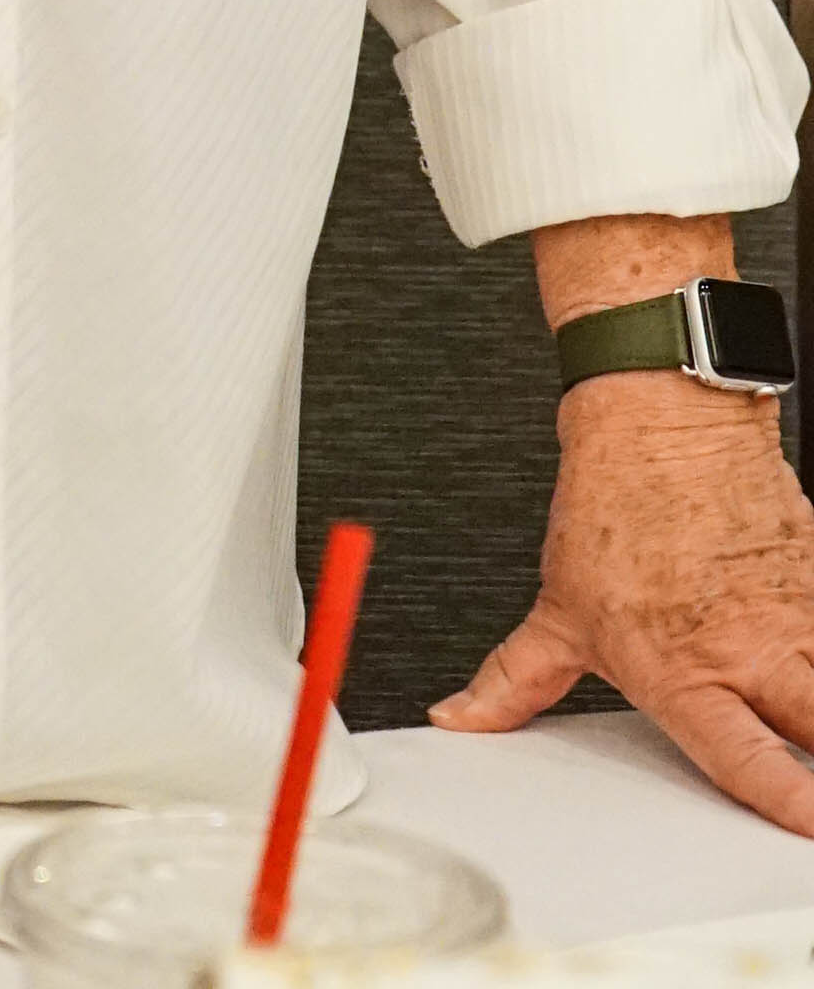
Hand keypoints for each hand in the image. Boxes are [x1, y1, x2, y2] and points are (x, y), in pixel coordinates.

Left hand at [434, 373, 813, 832]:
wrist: (658, 418)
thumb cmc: (613, 505)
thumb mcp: (559, 608)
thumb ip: (515, 681)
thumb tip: (463, 717)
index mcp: (683, 674)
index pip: (747, 760)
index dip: (788, 804)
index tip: (808, 824)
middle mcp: (747, 651)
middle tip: (812, 788)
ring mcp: (792, 613)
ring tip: (804, 709)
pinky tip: (809, 651)